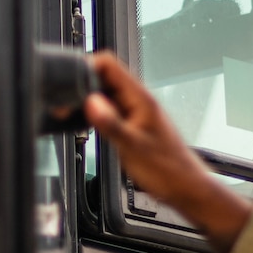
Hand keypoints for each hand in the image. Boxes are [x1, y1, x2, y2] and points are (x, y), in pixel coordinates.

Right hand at [85, 51, 252, 252]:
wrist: (186, 187)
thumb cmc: (168, 170)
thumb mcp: (132, 147)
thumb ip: (110, 123)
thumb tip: (90, 101)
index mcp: (141, 98)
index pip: (109, 64)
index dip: (86, 67)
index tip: (69, 84)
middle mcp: (139, 101)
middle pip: (104, 77)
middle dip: (83, 87)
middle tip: (67, 105)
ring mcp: (136, 111)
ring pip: (106, 94)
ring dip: (89, 102)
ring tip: (74, 117)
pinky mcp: (133, 123)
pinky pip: (110, 110)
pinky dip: (97, 115)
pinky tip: (90, 128)